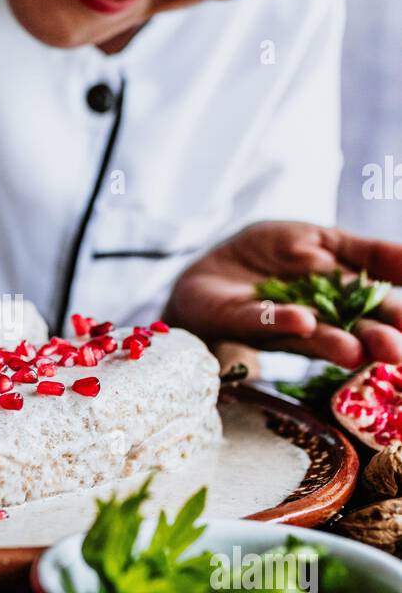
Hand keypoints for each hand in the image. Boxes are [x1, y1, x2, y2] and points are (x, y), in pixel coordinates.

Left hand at [166, 221, 401, 368]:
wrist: (208, 268)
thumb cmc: (270, 257)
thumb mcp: (324, 241)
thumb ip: (370, 252)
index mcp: (342, 301)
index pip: (380, 308)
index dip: (398, 317)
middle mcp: (315, 319)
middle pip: (350, 330)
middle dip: (376, 340)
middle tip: (397, 351)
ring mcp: (276, 323)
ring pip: (310, 335)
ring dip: (332, 343)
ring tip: (356, 352)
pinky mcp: (239, 319)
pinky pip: (261, 320)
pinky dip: (281, 320)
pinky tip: (303, 320)